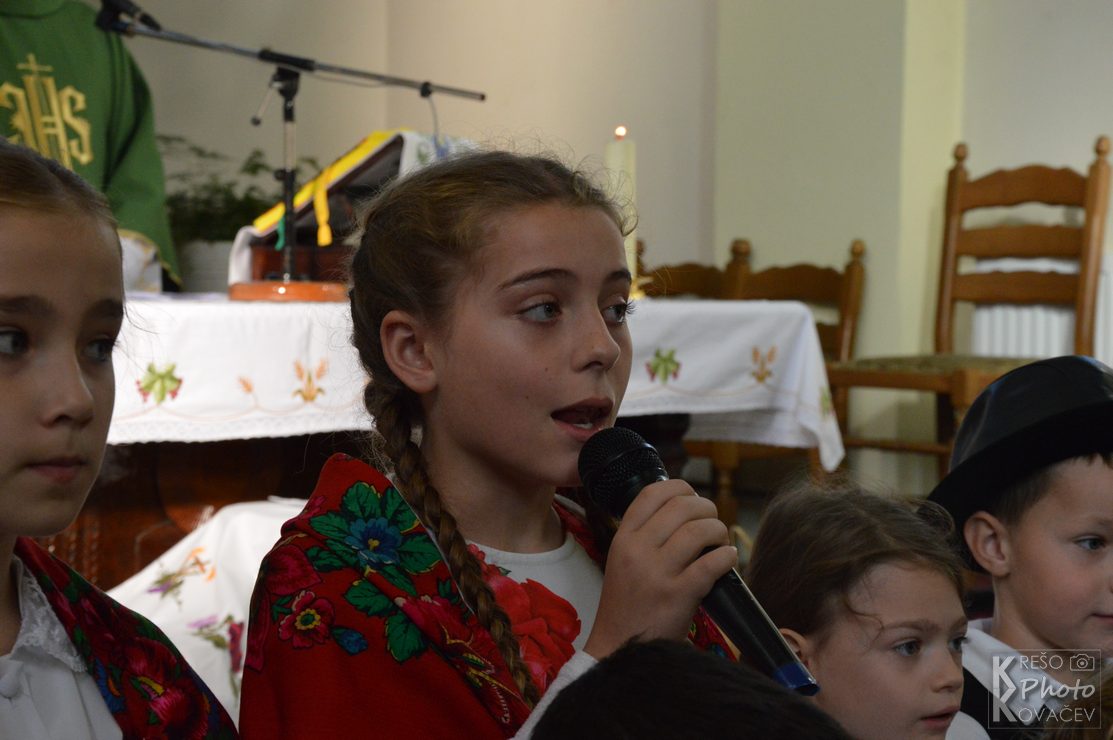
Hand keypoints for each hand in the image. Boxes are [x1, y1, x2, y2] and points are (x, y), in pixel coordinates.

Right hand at [582, 479, 734, 659]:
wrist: (619, 648)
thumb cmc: (627, 605)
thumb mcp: (623, 561)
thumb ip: (645, 536)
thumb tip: (683, 507)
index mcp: (622, 538)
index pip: (652, 493)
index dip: (679, 487)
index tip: (692, 496)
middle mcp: (637, 550)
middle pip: (681, 507)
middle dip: (706, 508)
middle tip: (712, 522)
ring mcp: (657, 572)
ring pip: (699, 530)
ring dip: (719, 530)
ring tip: (721, 541)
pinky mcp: (678, 595)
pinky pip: (712, 563)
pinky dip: (727, 557)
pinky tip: (728, 559)